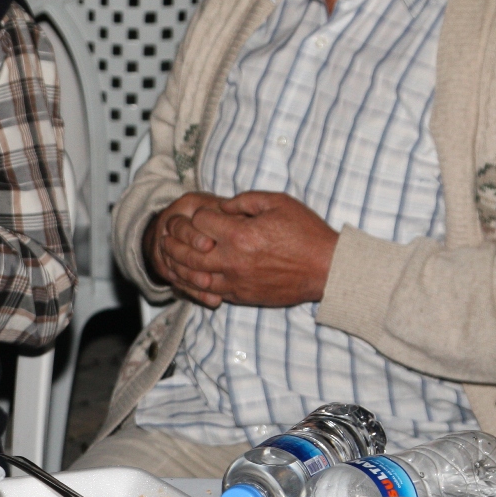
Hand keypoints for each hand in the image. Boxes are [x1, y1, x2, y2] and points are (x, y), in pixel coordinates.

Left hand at [150, 190, 338, 307]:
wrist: (328, 269)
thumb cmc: (307, 234)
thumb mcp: (279, 203)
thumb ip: (245, 200)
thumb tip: (222, 206)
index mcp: (241, 234)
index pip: (200, 222)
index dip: (195, 214)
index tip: (199, 213)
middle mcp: (233, 260)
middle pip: (187, 250)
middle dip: (173, 239)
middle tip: (168, 232)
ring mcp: (235, 281)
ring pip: (192, 275)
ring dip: (175, 263)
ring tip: (167, 254)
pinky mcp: (240, 296)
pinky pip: (207, 292)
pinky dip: (191, 284)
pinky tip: (185, 275)